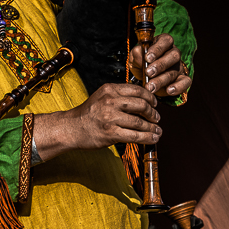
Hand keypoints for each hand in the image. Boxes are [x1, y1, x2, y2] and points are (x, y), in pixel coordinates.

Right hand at [33, 83, 161, 161]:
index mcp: (109, 90)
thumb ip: (119, 96)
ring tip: (157, 130)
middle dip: (152, 112)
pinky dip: (147, 138)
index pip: (137, 90)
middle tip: (156, 118)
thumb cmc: (87, 115)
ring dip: (152, 127)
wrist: (71, 128)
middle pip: (141, 104)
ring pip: (139, 122)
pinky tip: (152, 138)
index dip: (150, 97)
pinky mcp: (110, 133)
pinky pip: (134, 136)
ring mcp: (110, 118)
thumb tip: (142, 100)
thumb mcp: (101, 97)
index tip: (154, 104)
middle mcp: (110, 101)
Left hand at [128, 33, 191, 97]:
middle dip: (161, 65)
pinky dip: (178, 87)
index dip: (158, 48)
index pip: (166, 40)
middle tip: (148, 72)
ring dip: (162, 79)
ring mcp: (179, 66)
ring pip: (175, 70)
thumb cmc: (141, 63)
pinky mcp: (182, 78)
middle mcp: (173, 53)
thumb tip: (139, 52)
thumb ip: (136, 54)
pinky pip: (186, 81)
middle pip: (174, 55)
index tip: (147, 58)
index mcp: (162, 43)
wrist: (145, 77)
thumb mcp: (135, 57)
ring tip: (151, 86)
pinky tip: (168, 91)